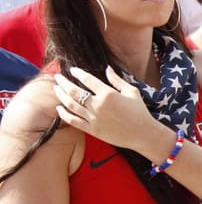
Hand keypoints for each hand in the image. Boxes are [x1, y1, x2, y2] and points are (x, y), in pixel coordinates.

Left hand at [52, 67, 170, 160]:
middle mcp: (98, 105)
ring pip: (70, 105)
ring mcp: (94, 118)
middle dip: (63, 82)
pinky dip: (64, 114)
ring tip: (56, 89)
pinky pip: (73, 121)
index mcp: (108, 94)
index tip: (72, 70)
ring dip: (61, 95)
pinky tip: (59, 108)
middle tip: (57, 77)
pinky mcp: (92, 130)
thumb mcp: (132, 92)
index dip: (78, 73)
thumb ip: (117, 80)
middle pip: (74, 91)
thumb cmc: (140, 112)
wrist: (143, 134)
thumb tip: (107, 68)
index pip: (88, 79)